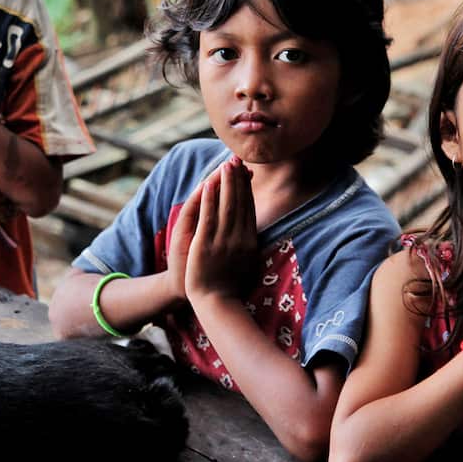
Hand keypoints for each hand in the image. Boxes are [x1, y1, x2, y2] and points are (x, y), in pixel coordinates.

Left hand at [183, 158, 258, 303]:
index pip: (249, 208)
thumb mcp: (247, 262)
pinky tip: (209, 184)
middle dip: (238, 180)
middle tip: (236, 159)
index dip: (246, 188)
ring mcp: (223, 240)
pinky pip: (209, 216)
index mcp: (250, 241)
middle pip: (240, 202)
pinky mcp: (206, 243)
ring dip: (226, 183)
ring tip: (225, 165)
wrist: (216, 302)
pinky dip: (210, 198)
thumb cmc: (230, 285)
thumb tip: (256, 232)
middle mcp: (240, 237)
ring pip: (227, 205)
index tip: (245, 172)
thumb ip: (250, 244)